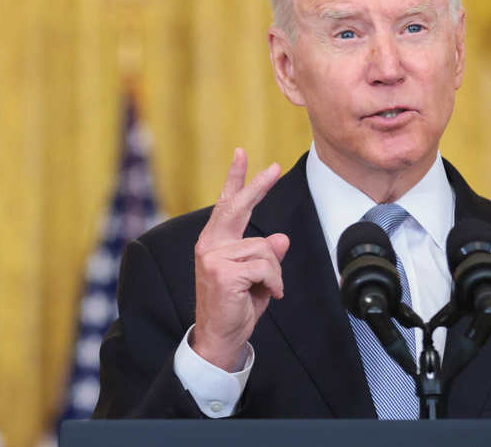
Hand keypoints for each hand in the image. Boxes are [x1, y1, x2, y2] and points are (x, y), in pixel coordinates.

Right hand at [191, 148, 289, 370]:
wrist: (220, 337)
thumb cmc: (235, 306)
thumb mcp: (256, 277)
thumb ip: (265, 255)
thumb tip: (281, 238)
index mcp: (215, 241)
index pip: (226, 203)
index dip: (235, 178)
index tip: (242, 153)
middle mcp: (210, 244)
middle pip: (238, 207)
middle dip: (258, 186)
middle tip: (274, 168)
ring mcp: (213, 257)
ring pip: (265, 248)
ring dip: (275, 272)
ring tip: (267, 289)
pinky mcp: (223, 271)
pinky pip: (266, 266)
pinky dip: (274, 282)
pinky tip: (267, 294)